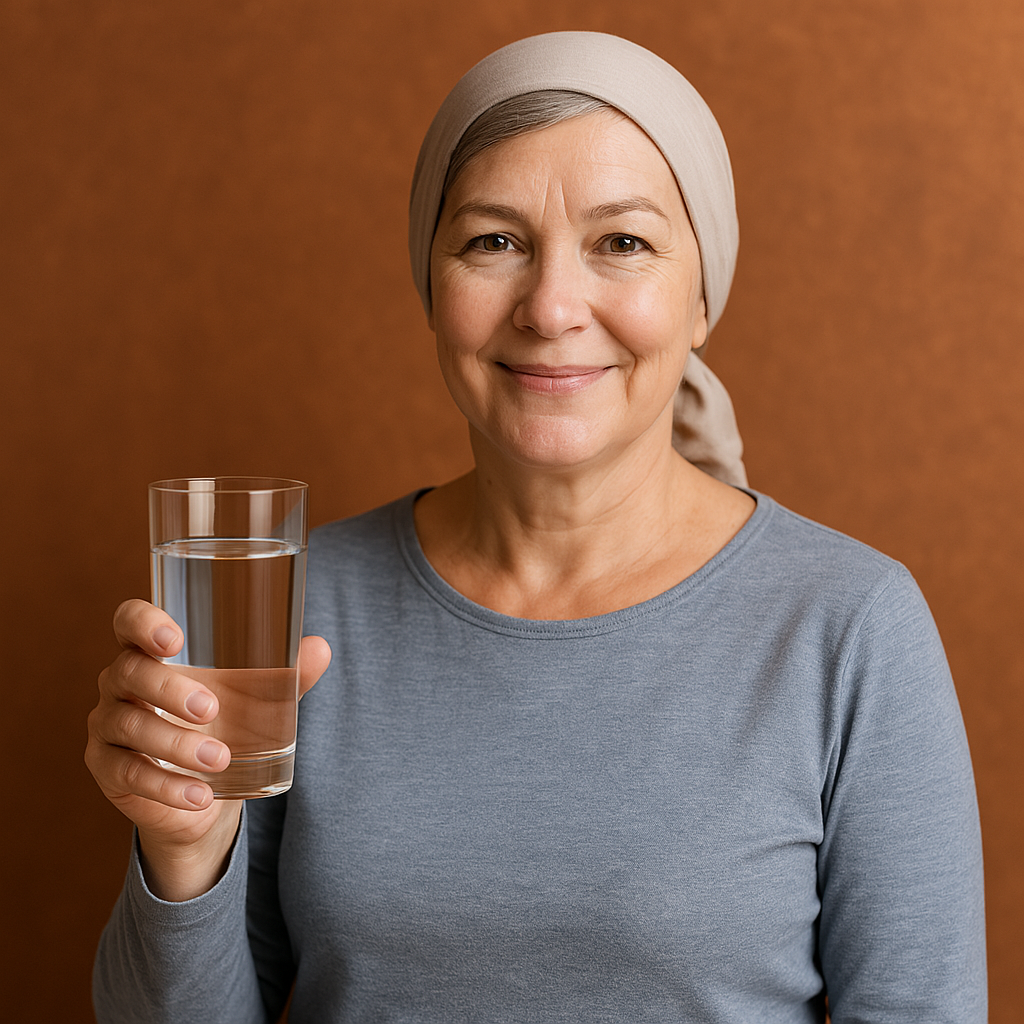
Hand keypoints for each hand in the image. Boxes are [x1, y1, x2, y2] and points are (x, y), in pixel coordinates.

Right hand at [85, 598, 330, 898]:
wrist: (204, 790)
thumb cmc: (226, 722)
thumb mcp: (257, 697)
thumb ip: (287, 673)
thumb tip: (321, 648)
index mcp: (152, 651)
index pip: (128, 620)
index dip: (143, 622)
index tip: (176, 639)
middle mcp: (120, 682)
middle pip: (128, 672)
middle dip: (169, 689)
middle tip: (213, 709)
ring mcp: (108, 726)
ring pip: (130, 726)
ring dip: (177, 744)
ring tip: (221, 759)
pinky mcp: (108, 770)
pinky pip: (129, 775)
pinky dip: (167, 786)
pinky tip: (200, 794)